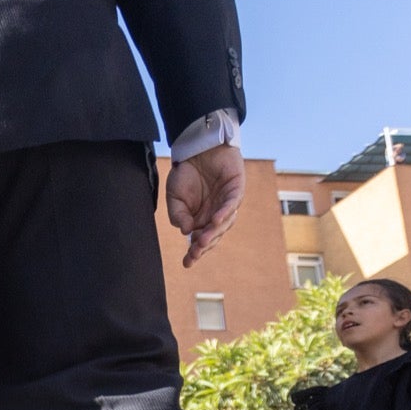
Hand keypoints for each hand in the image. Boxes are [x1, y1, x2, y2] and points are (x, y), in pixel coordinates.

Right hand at [168, 144, 244, 267]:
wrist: (196, 147)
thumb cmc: (186, 172)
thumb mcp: (174, 197)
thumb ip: (178, 215)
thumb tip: (186, 231)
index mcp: (201, 219)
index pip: (200, 239)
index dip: (194, 251)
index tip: (187, 262)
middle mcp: (216, 214)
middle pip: (214, 235)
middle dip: (204, 245)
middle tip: (195, 252)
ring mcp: (227, 203)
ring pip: (225, 223)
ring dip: (214, 232)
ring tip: (202, 240)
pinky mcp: (236, 189)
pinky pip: (232, 204)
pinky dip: (224, 213)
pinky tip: (215, 221)